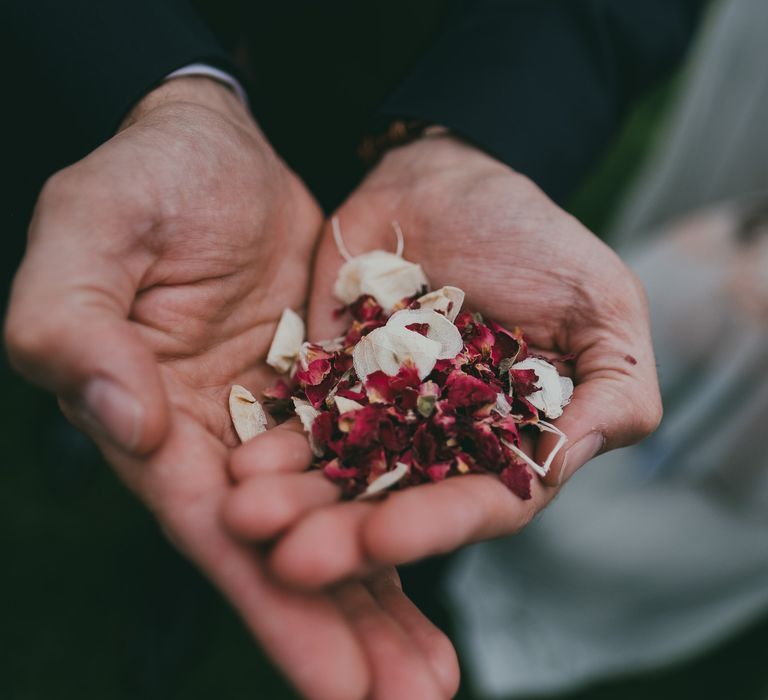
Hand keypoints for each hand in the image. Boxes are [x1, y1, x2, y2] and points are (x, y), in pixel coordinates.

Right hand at [4, 79, 457, 699]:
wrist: (212, 144)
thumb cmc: (140, 180)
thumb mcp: (86, 235)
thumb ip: (76, 328)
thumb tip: (127, 426)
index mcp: (155, 422)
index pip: (219, 538)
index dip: (276, 610)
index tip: (341, 690)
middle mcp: (220, 438)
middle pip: (286, 552)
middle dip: (345, 632)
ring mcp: (280, 416)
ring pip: (337, 517)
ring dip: (385, 593)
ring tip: (435, 672)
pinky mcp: (330, 383)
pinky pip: (372, 453)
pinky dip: (402, 506)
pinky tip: (443, 551)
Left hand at [223, 133, 661, 587]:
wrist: (450, 181)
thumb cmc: (537, 240)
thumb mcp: (602, 306)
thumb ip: (611, 389)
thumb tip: (563, 461)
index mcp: (507, 442)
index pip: (478, 502)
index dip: (435, 525)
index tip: (383, 540)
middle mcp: (440, 445)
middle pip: (394, 504)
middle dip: (345, 536)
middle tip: (292, 563)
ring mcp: (378, 416)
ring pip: (335, 473)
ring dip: (293, 502)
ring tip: (247, 517)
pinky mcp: (325, 381)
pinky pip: (295, 419)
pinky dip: (270, 445)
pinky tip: (238, 466)